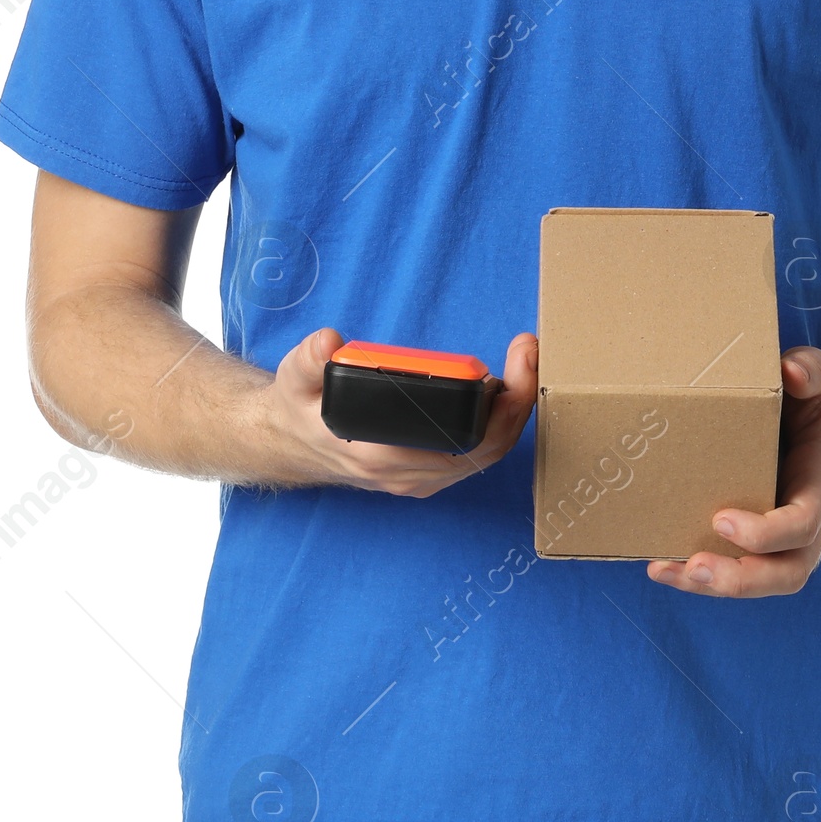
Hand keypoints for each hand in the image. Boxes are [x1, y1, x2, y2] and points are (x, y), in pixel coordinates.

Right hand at [254, 327, 538, 495]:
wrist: (292, 442)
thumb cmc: (301, 409)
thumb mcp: (294, 381)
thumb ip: (307, 361)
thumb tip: (328, 344)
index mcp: (384, 457)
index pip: (464, 443)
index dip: (502, 406)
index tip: (516, 361)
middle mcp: (410, 475)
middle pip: (489, 449)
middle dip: (519, 401)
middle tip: (527, 351)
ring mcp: (421, 477)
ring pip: (487, 454)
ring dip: (511, 411)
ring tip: (521, 362)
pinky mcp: (427, 471)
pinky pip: (475, 453)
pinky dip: (496, 422)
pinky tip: (502, 387)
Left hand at [646, 345, 820, 597]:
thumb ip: (810, 371)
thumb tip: (790, 371)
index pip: (804, 523)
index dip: (767, 532)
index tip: (722, 520)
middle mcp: (809, 519)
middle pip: (787, 571)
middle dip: (740, 579)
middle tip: (694, 567)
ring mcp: (786, 534)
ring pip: (762, 579)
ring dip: (712, 584)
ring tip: (664, 570)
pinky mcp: (761, 535)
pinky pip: (738, 566)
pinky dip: (699, 572)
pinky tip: (660, 563)